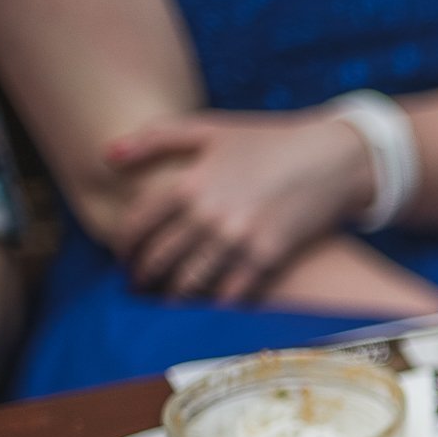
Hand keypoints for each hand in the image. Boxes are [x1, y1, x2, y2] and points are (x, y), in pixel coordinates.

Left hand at [106, 109, 375, 300]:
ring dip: (174, 296)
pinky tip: (210, 308)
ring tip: (168, 302)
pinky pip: (231, 293)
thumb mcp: (211, 128)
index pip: (138, 224)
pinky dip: (216, 305)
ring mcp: (237, 240)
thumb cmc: (269, 140)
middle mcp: (207, 215)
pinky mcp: (267, 257)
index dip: (125, 245)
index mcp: (188, 183)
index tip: (124, 256)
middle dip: (144, 276)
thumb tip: (106, 155)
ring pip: (190, 281)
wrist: (331, 158)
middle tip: (140, 286)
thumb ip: (156, 138)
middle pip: (160, 258)